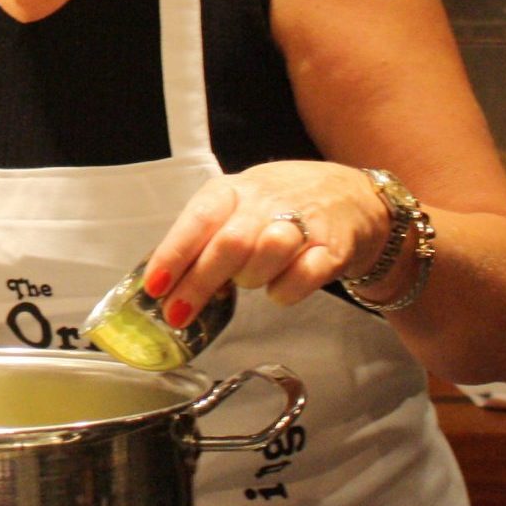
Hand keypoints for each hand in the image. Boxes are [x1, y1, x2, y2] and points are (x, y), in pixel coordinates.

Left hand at [142, 161, 391, 325]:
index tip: (155, 287)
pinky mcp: (332, 248)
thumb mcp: (236, 207)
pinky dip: (285, 290)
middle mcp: (266, 201)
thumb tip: (164, 282)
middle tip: (177, 314)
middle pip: (229, 243)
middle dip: (199, 284)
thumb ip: (204, 238)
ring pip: (267, 253)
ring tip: (247, 281)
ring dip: (249, 278)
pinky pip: (304, 276)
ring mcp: (303, 223)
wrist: (351, 197)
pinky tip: (279, 287)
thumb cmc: (279, 206)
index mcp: (233, 191)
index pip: (198, 219)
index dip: (174, 254)